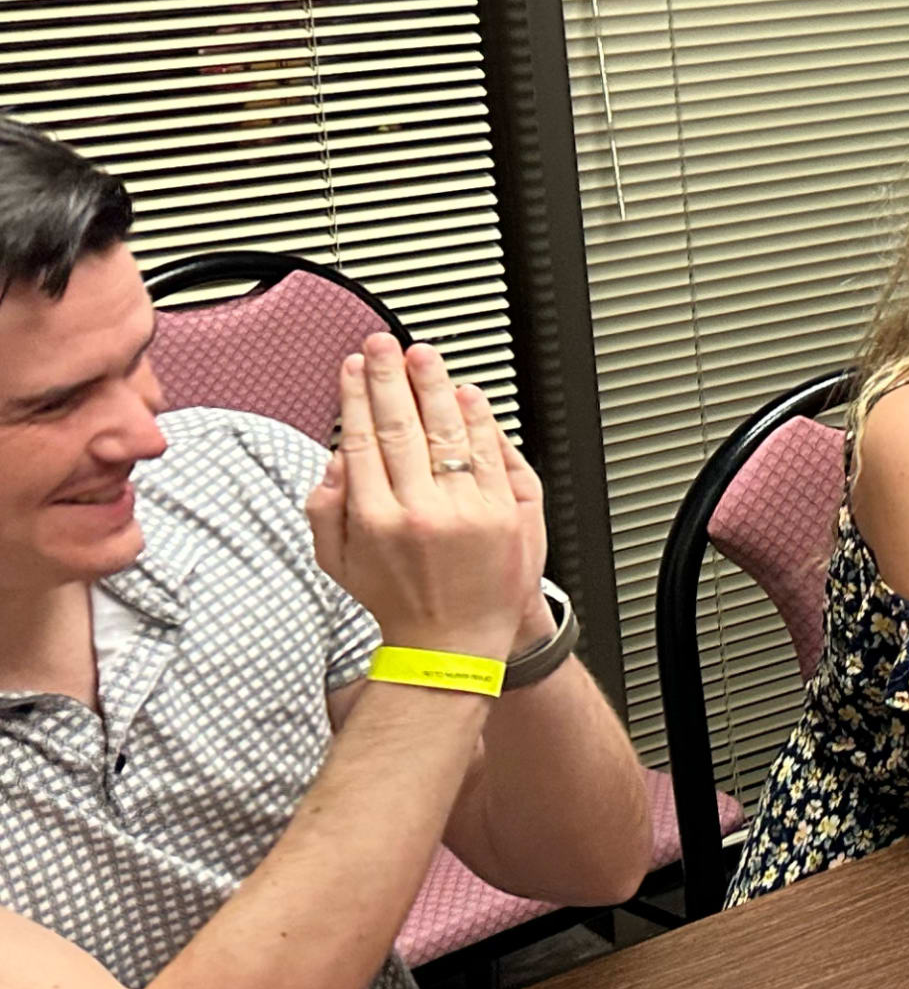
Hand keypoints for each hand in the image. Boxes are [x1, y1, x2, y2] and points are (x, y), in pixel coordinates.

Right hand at [304, 337, 542, 659]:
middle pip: (401, 426)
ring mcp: (465, 511)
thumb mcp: (338, 564)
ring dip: (433, 387)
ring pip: (446, 433)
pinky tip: (465, 394)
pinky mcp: (503, 513)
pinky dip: (478, 420)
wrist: (454, 644)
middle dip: (389, 378)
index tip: (352, 368)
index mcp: (373, 519)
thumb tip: (333, 459)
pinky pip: (490, 455)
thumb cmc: (397, 602)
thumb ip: (324, 510)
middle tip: (382, 344)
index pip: (362, 440)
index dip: (356, 397)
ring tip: (422, 356)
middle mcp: (418, 511)